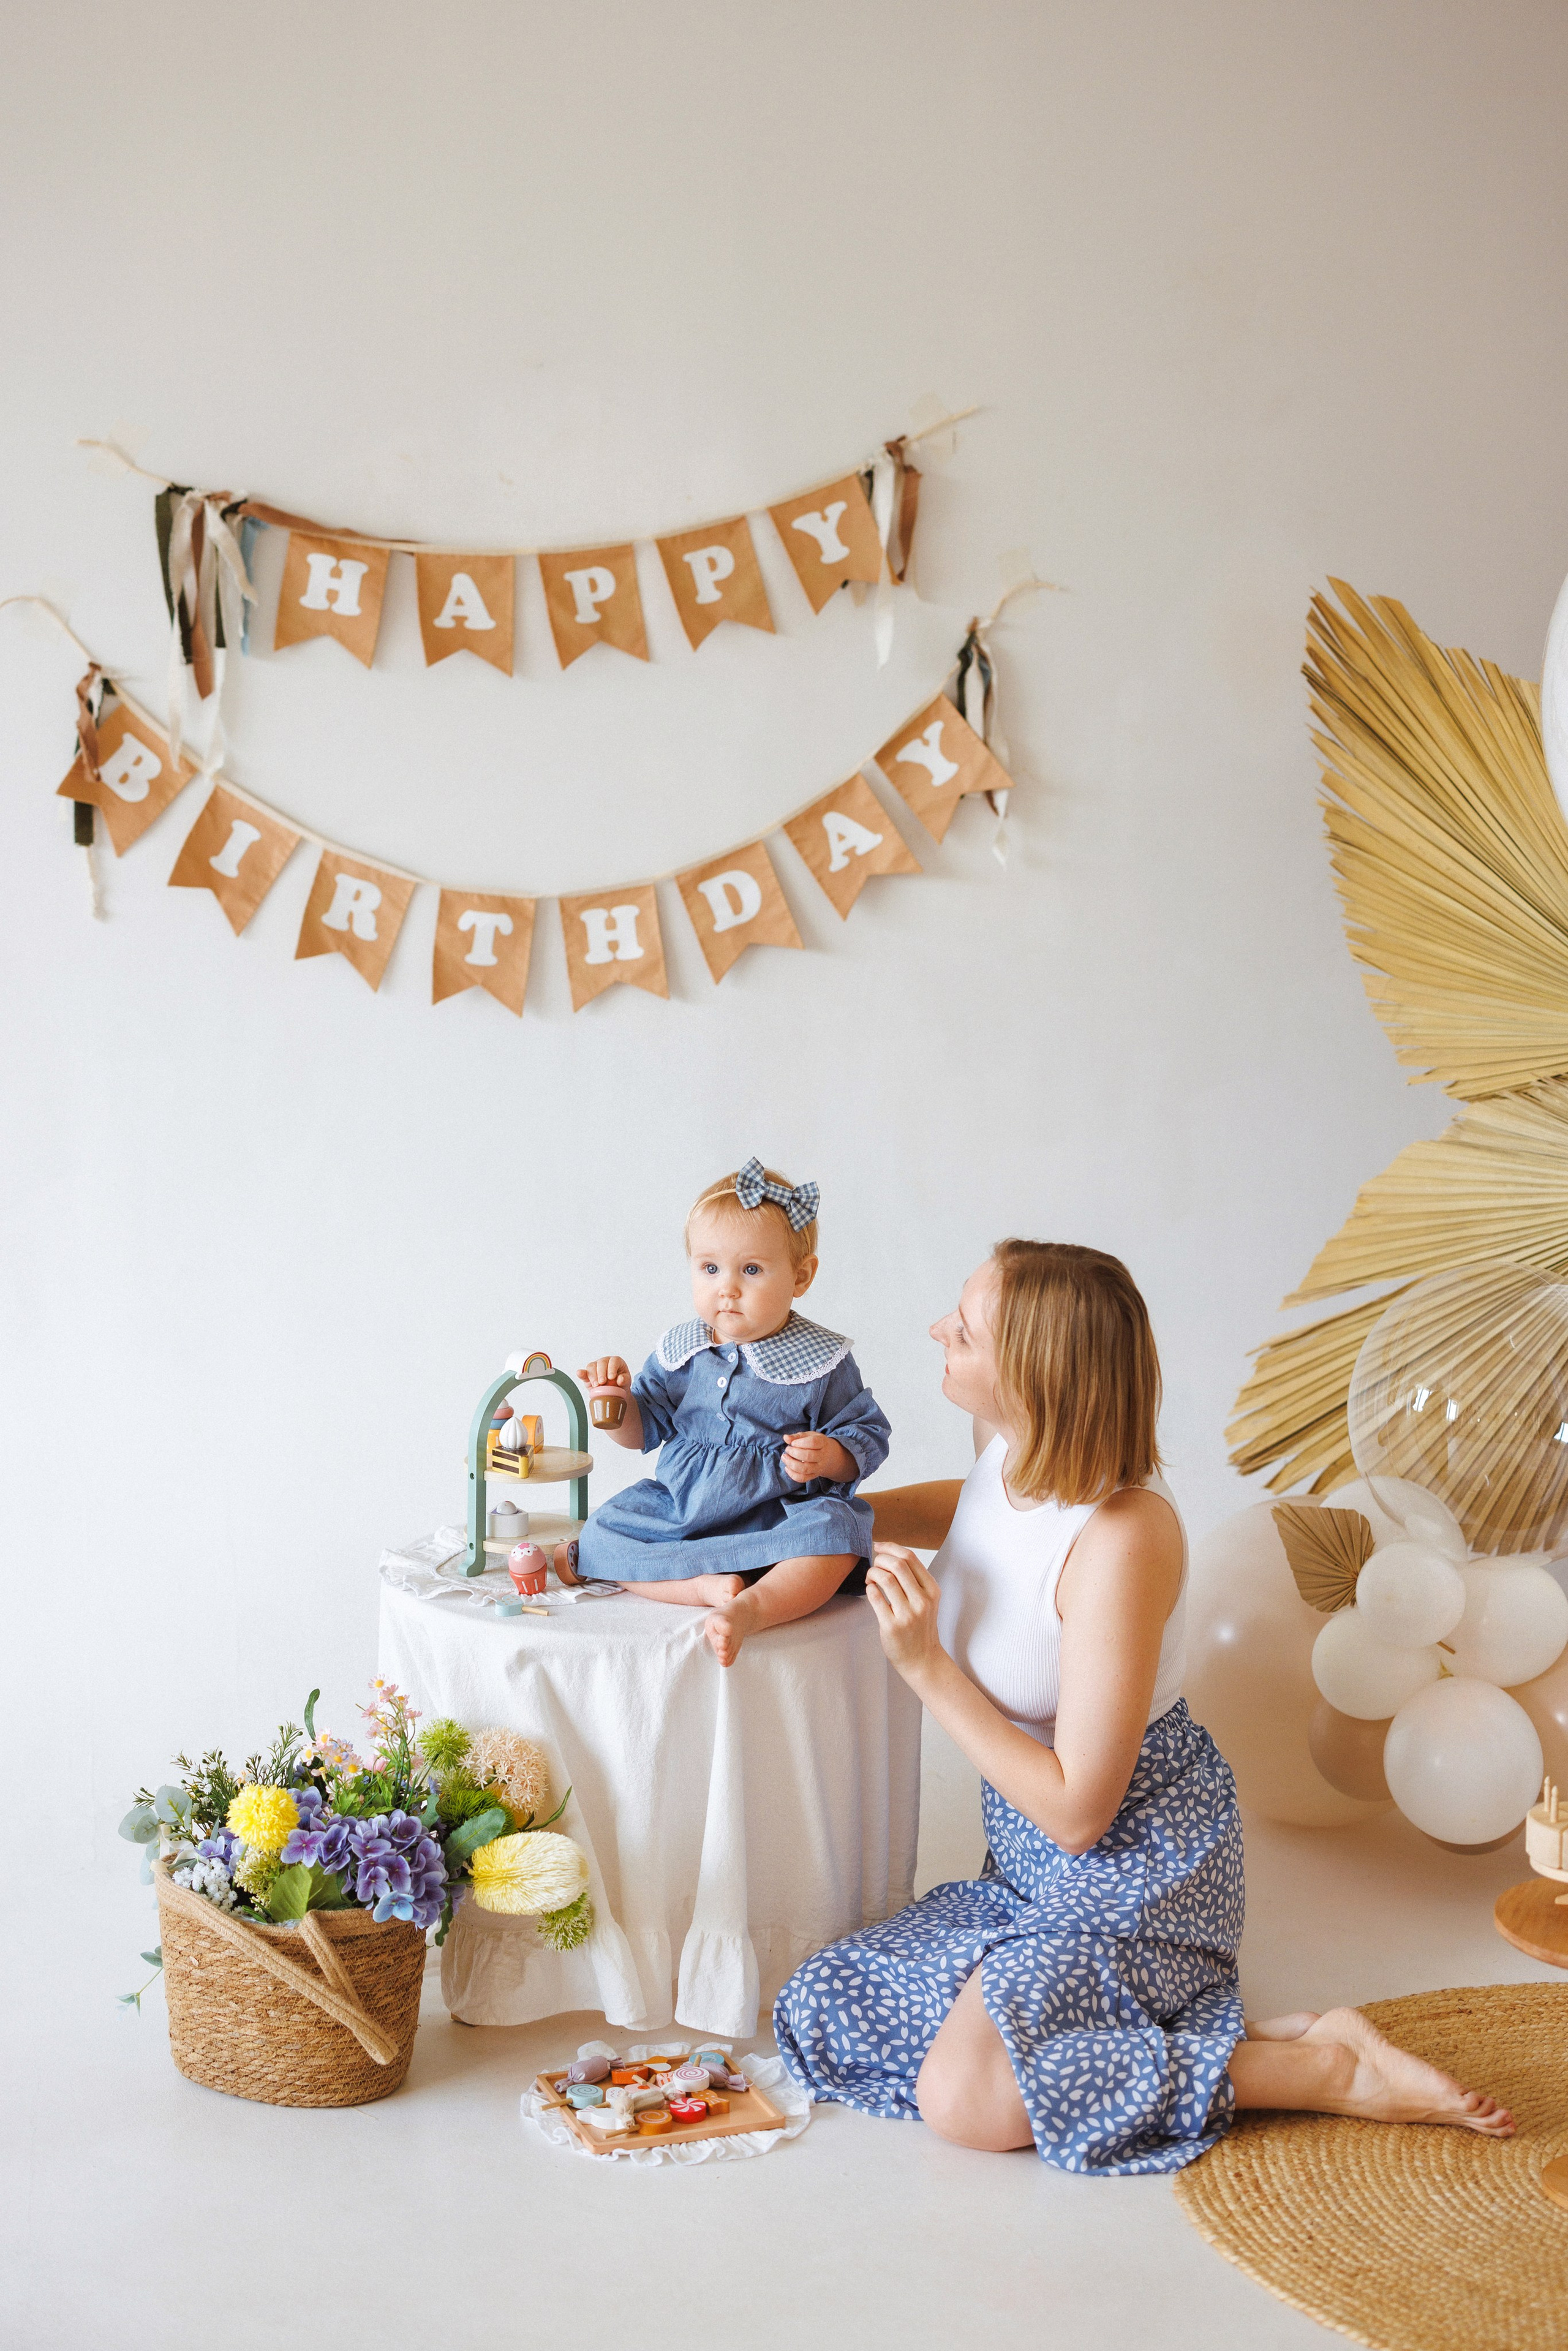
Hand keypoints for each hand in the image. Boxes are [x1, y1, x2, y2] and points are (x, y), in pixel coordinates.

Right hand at [578, 1355, 630, 1394]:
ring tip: (596, 1386)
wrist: (614, 1391)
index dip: (612, 1368)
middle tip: (602, 1383)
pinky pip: (584, 1372)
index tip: (611, 1377)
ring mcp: (595, 1367)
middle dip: (601, 1373)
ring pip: (591, 1366)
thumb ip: (624, 1380)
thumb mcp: (626, 1381)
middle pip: (601, 1363)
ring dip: (593, 1376)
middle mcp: (605, 1362)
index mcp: (616, 1361)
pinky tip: (579, 1373)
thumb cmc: (621, 1383)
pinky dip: (581, 1373)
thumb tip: (620, 1379)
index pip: (613, 1361)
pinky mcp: (588, 1375)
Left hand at [782, 1430, 855, 1484]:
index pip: (813, 1442)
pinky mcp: (814, 1475)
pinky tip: (787, 1467)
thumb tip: (785, 1437)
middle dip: (794, 1452)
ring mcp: (819, 1467)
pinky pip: (802, 1478)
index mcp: (823, 1443)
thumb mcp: (810, 1436)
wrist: (830, 1457)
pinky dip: (792, 1474)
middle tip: (788, 1449)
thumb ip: (797, 1436)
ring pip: (805, 1469)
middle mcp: (822, 1456)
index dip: (800, 1442)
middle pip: (808, 1456)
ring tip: (785, 1458)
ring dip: (791, 1464)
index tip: (793, 1443)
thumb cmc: (817, 1444)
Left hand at [865, 1544, 943, 1682]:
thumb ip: (913, 1579)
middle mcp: (922, 1601)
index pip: (910, 1558)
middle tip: (874, 1564)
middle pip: (897, 1565)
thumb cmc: (920, 1626)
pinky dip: (869, 1588)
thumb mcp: (926, 1600)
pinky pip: (875, 1597)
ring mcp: (907, 1614)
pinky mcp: (892, 1626)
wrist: (922, 1659)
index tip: (879, 1547)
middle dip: (880, 1559)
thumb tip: (890, 1554)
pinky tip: (870, 1590)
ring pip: (885, 1579)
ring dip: (872, 1573)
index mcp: (932, 1590)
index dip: (891, 1547)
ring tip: (870, 1578)